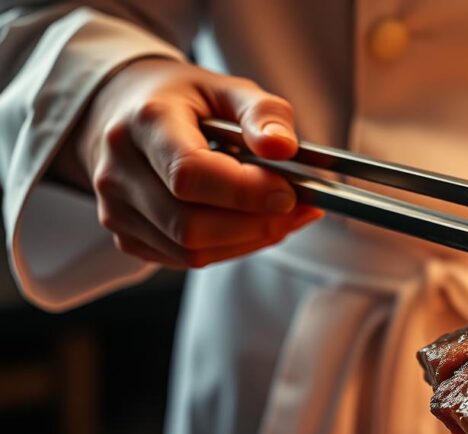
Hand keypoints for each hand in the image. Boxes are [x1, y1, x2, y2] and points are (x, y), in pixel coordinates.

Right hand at [60, 57, 322, 268]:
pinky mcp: (125, 237)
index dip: (245, 191)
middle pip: (189, 224)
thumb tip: (283, 148)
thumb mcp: (227, 89)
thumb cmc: (184, 102)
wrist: (122, 114)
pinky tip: (253, 224)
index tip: (290, 193)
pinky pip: (186, 259)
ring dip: (250, 240)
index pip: (189, 173)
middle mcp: (118, 169)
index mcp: (146, 122)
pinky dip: (231, 247)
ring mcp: (115, 209)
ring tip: (285, 216)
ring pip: (191, 250)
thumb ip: (263, 112)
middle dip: (256, 224)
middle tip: (300, 209)